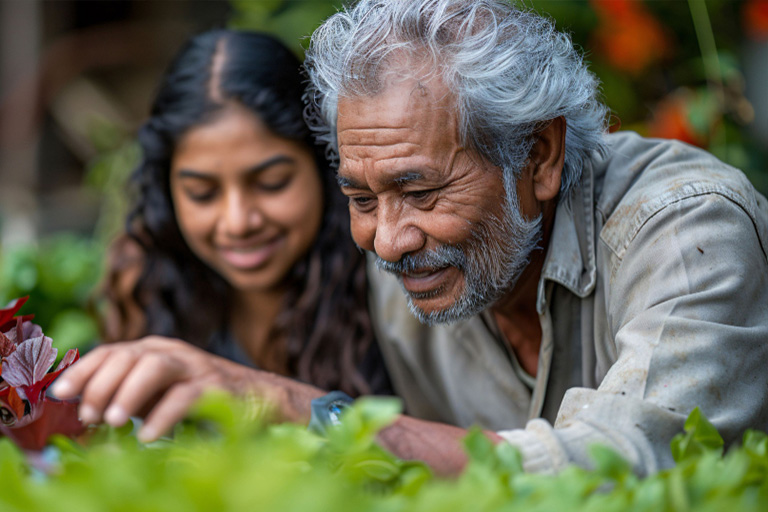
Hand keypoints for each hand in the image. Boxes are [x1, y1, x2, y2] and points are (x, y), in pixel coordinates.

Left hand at [51, 336, 322, 440]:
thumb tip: (81, 407)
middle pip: (129, 356)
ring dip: (129, 393)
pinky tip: (147, 435)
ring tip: (112, 421)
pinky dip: (163, 416)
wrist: (257, 398)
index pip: (111, 351)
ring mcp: (196, 366)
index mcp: (153, 349)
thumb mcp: (156, 392)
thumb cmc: (197, 398)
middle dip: (102, 385)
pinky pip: (186, 396)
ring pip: (155, 367)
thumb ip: (125, 392)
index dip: (83, 371)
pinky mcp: (217, 386)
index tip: (60, 395)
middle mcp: (172, 351)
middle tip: (90, 416)